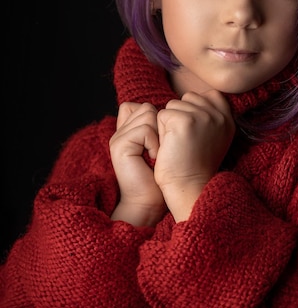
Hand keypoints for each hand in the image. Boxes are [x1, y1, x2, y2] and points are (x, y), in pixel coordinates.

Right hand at [109, 102, 166, 225]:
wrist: (150, 202)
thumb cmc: (160, 176)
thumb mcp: (160, 145)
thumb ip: (157, 126)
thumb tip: (170, 109)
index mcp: (126, 131)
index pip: (141, 106)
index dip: (156, 119)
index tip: (160, 143)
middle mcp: (119, 132)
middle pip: (146, 108)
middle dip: (160, 126)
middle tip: (159, 150)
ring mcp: (117, 138)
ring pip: (147, 115)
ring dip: (158, 135)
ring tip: (156, 155)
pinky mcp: (119, 145)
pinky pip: (145, 129)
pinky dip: (154, 143)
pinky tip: (153, 158)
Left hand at [154, 90, 234, 220]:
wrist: (189, 187)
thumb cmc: (194, 166)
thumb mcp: (212, 138)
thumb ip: (209, 117)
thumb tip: (190, 99)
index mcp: (228, 119)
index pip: (209, 95)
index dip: (194, 109)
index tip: (193, 133)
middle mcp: (218, 115)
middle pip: (188, 98)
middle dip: (180, 116)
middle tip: (185, 142)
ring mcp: (202, 116)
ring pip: (173, 105)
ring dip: (169, 124)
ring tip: (178, 145)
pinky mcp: (184, 121)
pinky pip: (163, 114)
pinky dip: (161, 131)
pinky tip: (170, 147)